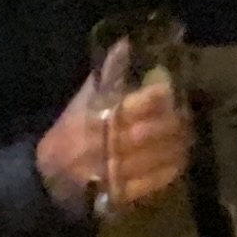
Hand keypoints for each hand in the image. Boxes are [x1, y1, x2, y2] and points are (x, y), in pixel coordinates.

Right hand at [38, 71, 187, 210]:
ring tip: (187, 138)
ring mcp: (109, 171)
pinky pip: (147, 184)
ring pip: (150, 160)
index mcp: (94, 118)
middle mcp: (102, 144)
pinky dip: (166, 172)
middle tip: (187, 117)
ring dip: (174, 148)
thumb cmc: (71, 129)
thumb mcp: (86, 99)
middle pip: (145, 134)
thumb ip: (108, 73)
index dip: (153, 99)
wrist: (49, 172)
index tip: (170, 91)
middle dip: (171, 125)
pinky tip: (178, 162)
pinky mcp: (115, 194)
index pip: (128, 106)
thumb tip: (127, 42)